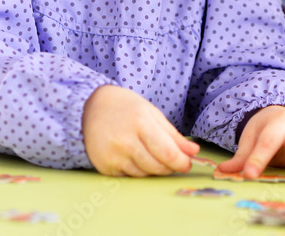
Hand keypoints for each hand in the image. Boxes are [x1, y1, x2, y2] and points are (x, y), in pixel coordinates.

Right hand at [82, 85, 199, 175]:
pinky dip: (138, 170)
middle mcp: (125, 141)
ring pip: (144, 174)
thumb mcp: (152, 114)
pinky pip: (130, 176)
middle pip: (157, 166)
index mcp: (141, 123)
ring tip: (152, 154)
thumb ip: (173, 135)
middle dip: (170, 167)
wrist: (90, 108)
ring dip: (155, 169)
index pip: (167, 152)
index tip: (187, 164)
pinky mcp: (105, 166)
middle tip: (174, 162)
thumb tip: (193, 152)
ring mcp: (113, 155)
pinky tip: (135, 156)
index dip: (180, 162)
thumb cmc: (126, 108)